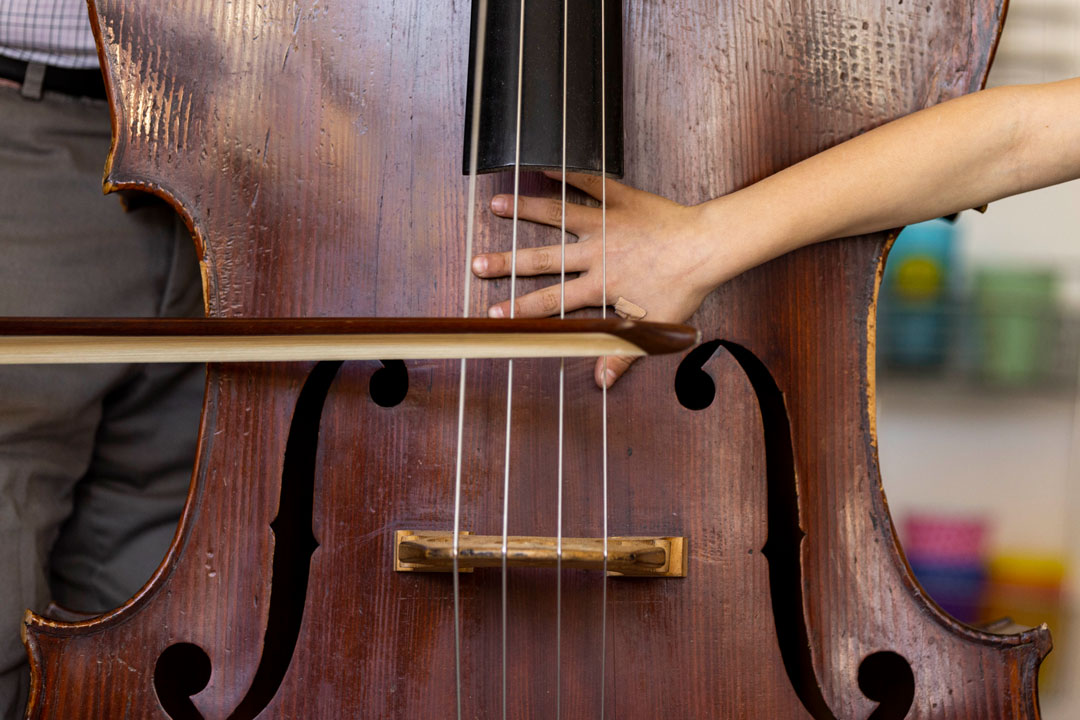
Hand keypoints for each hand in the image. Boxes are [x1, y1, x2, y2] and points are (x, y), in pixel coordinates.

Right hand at [472, 171, 718, 387]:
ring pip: (558, 215)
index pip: (552, 302)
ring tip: (497, 205)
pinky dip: (567, 173)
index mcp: (600, 285)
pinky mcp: (621, 199)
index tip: (495, 314)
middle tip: (477, 263)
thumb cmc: (684, 287)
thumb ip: (623, 355)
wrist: (708, 246)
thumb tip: (601, 382)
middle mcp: (596, 253)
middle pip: (543, 259)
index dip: (521, 310)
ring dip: (525, 210)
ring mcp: (606, 223)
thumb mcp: (654, 327)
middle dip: (507, 263)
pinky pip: (590, 183)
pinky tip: (545, 167)